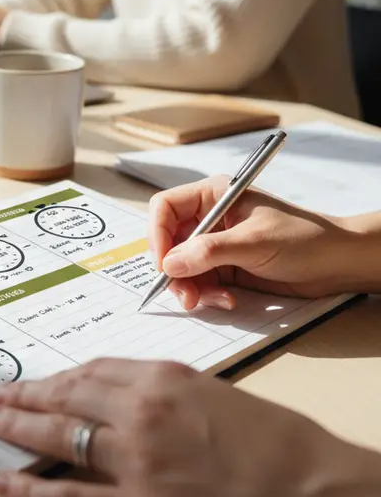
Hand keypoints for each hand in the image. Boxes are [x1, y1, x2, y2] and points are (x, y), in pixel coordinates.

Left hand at [0, 359, 380, 496]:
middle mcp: (139, 410)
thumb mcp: (218, 394)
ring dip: (16, 429)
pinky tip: (4, 482)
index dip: (57, 378)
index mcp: (162, 378)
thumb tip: (130, 397)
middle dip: (24, 397)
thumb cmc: (282, 446)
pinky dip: (30, 490)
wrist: (319, 496)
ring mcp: (134, 459)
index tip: (37, 381)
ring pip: (57, 436)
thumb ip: (168, 392)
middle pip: (65, 397)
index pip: (90, 371)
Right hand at [147, 177, 357, 310]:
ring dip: (190, 286)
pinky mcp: (225, 267)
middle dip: (173, 269)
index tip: (162, 263)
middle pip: (169, 241)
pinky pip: (200, 281)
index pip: (165, 208)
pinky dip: (207, 294)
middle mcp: (209, 217)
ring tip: (209, 300)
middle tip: (183, 294)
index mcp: (213, 195)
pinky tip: (227, 299)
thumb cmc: (303, 238)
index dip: (157, 234)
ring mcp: (216, 243)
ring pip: (182, 266)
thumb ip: (208, 252)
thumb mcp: (253, 242)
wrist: (338, 263)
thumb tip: (169, 265)